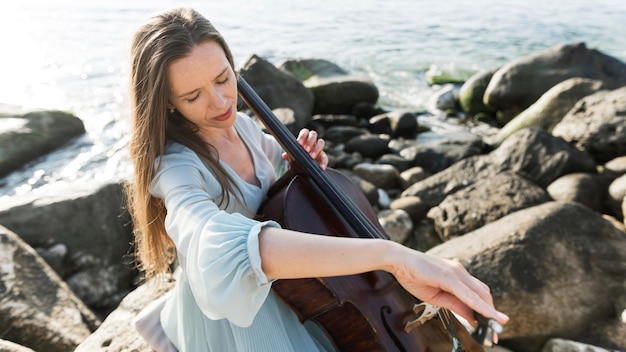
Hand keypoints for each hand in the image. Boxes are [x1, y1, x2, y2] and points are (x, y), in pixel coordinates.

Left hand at [282, 128, 327, 169]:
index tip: (299, 143)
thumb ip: (289, 156)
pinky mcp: (323, 157)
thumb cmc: (298, 159)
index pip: (305, 132)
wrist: (303, 169)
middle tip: (306, 150)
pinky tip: (321, 167)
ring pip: (321, 142)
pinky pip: (325, 158)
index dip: (302, 136)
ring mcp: (319, 148)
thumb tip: (284, 155)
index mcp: (304, 139)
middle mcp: (312, 141)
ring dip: (316, 149)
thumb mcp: (293, 157)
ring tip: (311, 157)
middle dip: (310, 141)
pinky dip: (324, 162)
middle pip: (314, 134)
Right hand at [389, 248, 508, 327]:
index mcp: (456, 274)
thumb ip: (455, 304)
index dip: (488, 309)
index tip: (493, 325)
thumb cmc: (413, 275)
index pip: (478, 293)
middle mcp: (460, 271)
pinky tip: (487, 315)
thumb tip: (472, 316)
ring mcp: (456, 272)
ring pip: (480, 293)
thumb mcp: (436, 296)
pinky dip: (479, 306)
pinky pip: (468, 294)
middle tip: (495, 333)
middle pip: (484, 294)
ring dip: (489, 312)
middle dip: (492, 314)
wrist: (398, 260)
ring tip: (495, 328)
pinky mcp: (449, 276)